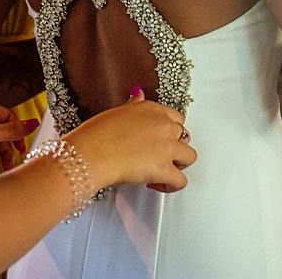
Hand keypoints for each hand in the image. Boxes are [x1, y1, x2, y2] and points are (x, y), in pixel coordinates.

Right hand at [64, 87, 196, 192]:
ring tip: (163, 170)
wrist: (92, 153)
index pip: (176, 118)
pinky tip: (158, 184)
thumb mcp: (117, 110)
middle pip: (185, 136)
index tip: (161, 139)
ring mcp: (166, 147)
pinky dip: (172, 186)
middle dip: (175, 147)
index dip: (170, 131)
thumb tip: (138, 94)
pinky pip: (180, 181)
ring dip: (178, 164)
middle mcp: (164, 125)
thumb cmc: (97, 134)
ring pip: (189, 157)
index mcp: (153, 109)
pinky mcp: (164, 169)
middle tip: (160, 156)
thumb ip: (133, 105)